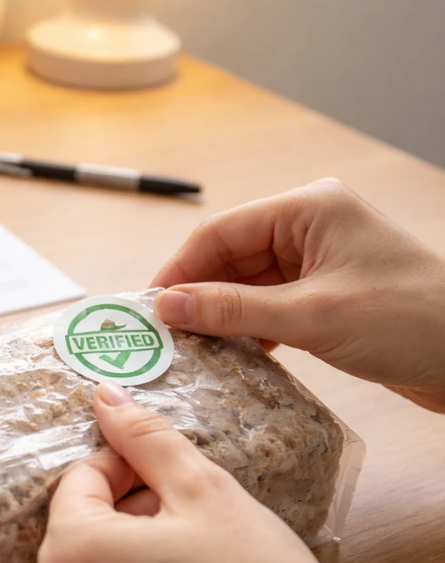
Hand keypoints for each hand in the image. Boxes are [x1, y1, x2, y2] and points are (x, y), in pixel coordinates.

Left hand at [37, 382, 331, 562]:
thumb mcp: (203, 489)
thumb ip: (146, 438)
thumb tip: (106, 397)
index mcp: (72, 551)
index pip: (82, 479)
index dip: (126, 466)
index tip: (168, 475)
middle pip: (82, 529)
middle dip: (129, 511)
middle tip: (188, 515)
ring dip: (130, 556)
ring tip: (190, 560)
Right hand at [151, 178, 444, 412]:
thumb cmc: (413, 321)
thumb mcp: (312, 316)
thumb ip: (234, 309)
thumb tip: (169, 306)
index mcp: (309, 209)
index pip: (221, 233)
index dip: (179, 270)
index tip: (149, 309)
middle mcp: (310, 227)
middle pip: (229, 257)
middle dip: (196, 295)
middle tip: (164, 334)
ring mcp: (319, 260)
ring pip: (246, 283)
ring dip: (220, 314)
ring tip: (191, 348)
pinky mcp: (327, 293)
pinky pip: (269, 304)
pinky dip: (247, 327)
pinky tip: (231, 353)